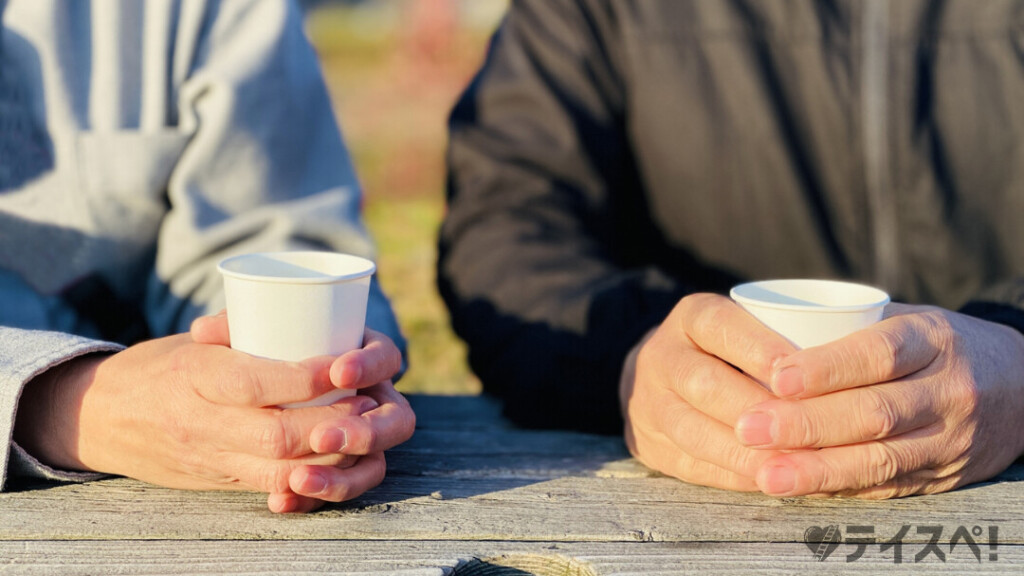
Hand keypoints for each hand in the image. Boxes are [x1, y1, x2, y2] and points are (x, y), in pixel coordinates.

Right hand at [14, 313, 413, 513]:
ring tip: (364, 434)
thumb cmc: (162, 365)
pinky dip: (310, 482)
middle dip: (331, 424)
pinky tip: (341, 464)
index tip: (342, 366)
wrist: (102, 417)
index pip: (254, 381)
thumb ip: (244, 327)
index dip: (305, 378)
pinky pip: (270, 488)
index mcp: (193, 374)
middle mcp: (200, 420)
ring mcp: (210, 456)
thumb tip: (304, 304)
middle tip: (368, 404)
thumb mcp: (195, 339)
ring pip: (279, 469)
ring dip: (330, 458)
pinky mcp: (220, 480)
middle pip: (275, 434)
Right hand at [620, 293, 795, 490]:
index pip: (719, 325)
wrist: (664, 378)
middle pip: (704, 383)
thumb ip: (787, 339)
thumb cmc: (732, 352)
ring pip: (694, 431)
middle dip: (756, 410)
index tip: (798, 376)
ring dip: (746, 452)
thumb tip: (847, 368)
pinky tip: (769, 479)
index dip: (758, 348)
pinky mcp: (648, 445)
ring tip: (792, 465)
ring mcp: (648, 403)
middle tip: (804, 430)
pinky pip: (691, 466)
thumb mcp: (749, 326)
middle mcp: (661, 356)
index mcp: (690, 317)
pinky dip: (734, 476)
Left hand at [735, 303, 1023, 497]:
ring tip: (767, 474)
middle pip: (873, 412)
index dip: (826, 368)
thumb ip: (848, 330)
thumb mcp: (906, 320)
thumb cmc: (936, 345)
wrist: (1022, 386)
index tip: (777, 378)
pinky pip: (887, 485)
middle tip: (750, 427)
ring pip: (880, 459)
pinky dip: (841, 489)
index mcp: (932, 340)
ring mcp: (950, 438)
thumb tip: (763, 338)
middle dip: (806, 424)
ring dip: (817, 470)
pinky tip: (801, 489)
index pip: (878, 354)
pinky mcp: (944, 476)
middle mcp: (947, 390)